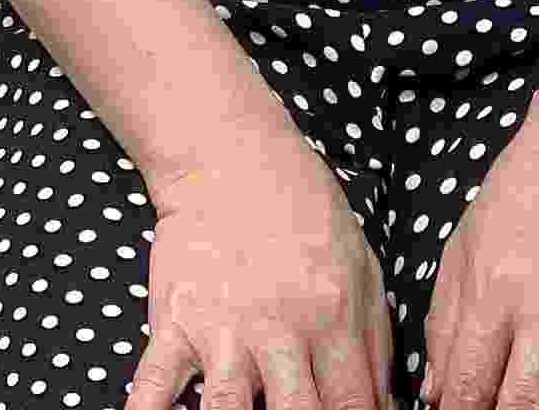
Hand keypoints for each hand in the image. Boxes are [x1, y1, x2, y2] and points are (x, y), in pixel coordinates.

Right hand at [131, 129, 395, 409]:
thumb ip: (374, 340)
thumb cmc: (301, 206)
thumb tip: (385, 408)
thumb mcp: (360, 261)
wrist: (231, 154)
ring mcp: (224, 328)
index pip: (355, 405)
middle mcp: (281, 329)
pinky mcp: (176, 322)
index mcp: (334, 316)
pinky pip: (153, 385)